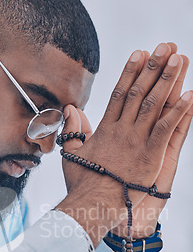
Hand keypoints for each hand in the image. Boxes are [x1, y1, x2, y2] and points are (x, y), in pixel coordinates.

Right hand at [56, 43, 192, 247]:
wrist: (91, 205)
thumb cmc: (82, 184)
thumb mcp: (72, 154)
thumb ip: (74, 130)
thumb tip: (71, 109)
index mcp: (106, 129)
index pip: (120, 94)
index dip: (131, 72)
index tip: (139, 53)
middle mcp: (122, 130)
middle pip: (140, 92)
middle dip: (153, 67)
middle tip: (165, 46)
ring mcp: (137, 142)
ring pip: (155, 105)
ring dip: (168, 80)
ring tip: (179, 59)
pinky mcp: (150, 156)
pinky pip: (167, 129)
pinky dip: (180, 112)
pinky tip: (191, 94)